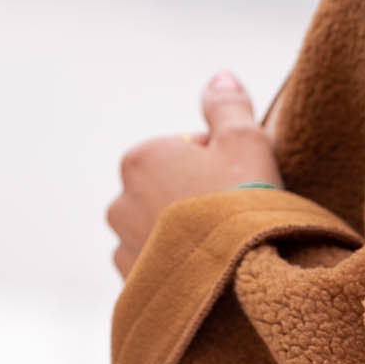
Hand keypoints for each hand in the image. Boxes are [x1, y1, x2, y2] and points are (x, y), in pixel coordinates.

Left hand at [107, 72, 281, 279]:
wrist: (239, 278)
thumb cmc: (245, 204)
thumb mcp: (245, 141)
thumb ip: (227, 105)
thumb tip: (220, 76)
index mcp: (141, 159)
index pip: (183, 152)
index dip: (220, 166)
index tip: (241, 187)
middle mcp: (119, 202)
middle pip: (167, 191)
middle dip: (195, 201)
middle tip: (233, 219)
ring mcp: (122, 248)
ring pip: (158, 232)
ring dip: (184, 237)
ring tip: (222, 250)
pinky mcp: (131, 287)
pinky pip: (157, 269)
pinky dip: (178, 269)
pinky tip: (208, 273)